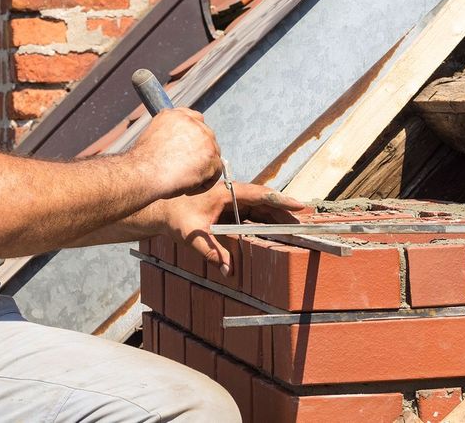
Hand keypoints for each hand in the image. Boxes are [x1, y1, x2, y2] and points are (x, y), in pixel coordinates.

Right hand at [129, 108, 222, 199]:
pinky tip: (188, 189)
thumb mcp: (153, 136)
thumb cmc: (143, 163)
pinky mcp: (211, 155)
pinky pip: (215, 171)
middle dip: (200, 153)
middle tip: (185, 169)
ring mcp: (204, 137)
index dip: (194, 136)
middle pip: (207, 137)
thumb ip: (171, 134)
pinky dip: (203, 183)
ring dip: (201, 169)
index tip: (190, 149)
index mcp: (177, 115)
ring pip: (212, 155)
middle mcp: (192, 122)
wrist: (143, 174)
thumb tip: (182, 143)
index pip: (196, 119)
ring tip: (183, 181)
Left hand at [149, 182, 304, 274]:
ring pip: (260, 208)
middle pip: (265, 202)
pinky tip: (275, 232)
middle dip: (284, 211)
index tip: (298, 205)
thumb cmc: (176, 218)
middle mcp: (233, 194)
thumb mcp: (193, 235)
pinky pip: (252, 214)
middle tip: (302, 222)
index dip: (281, 200)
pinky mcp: (229, 210)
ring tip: (294, 227)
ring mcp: (232, 201)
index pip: (260, 195)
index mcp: (227, 194)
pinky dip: (265, 221)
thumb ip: (212, 252)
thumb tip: (228, 270)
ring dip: (276, 217)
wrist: (162, 210)